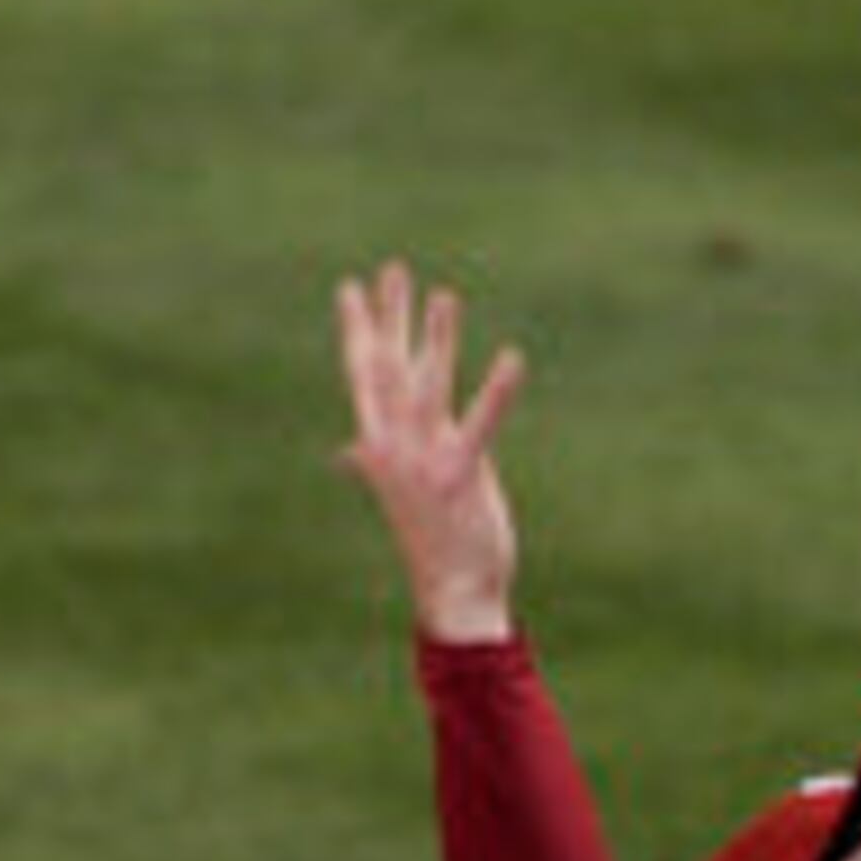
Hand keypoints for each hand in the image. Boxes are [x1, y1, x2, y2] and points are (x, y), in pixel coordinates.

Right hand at [336, 260, 525, 641]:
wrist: (452, 592)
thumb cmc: (433, 541)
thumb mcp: (401, 493)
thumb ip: (378, 459)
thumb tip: (347, 452)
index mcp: (379, 446)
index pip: (362, 376)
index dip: (358, 330)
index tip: (351, 286)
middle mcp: (394, 447)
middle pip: (388, 369)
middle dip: (391, 318)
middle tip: (392, 269)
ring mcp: (424, 462)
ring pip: (428, 387)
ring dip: (438, 340)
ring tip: (445, 295)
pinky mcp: (461, 477)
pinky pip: (480, 424)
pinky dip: (497, 390)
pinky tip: (512, 358)